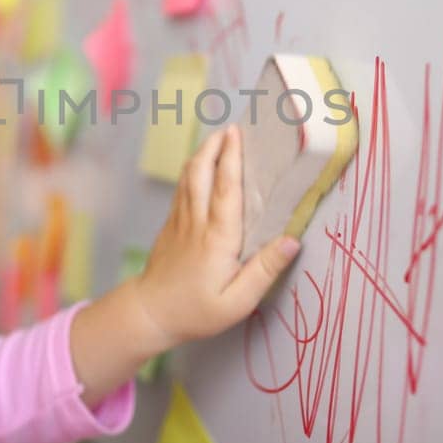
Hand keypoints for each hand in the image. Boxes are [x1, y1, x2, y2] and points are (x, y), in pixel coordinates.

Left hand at [131, 124, 301, 348]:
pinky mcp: (171, 226)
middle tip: (230, 128)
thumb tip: (291, 240)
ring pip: (188, 177)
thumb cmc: (197, 311)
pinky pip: (182, 189)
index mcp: (217, 238)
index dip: (232, 158)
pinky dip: (192, 170)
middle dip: (214, 146)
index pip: (226, 189)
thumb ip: (265, 270)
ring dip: (203, 154)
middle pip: (201, 172)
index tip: (237, 134)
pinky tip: (200, 166)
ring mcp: (180, 222)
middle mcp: (197, 223)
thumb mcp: (238, 301)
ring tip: (218, 139)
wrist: (150, 314)